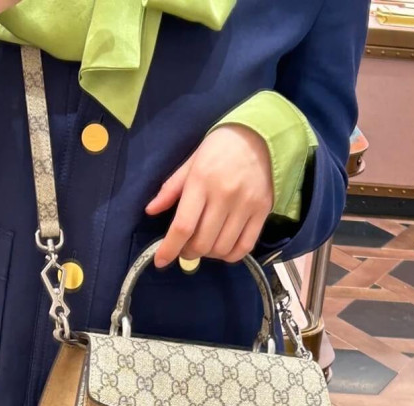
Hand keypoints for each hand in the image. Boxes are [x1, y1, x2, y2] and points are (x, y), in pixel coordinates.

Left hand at [146, 125, 273, 267]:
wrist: (259, 136)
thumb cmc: (219, 149)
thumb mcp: (191, 163)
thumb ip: (170, 189)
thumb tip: (150, 211)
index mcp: (201, 181)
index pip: (183, 226)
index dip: (169, 249)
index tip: (161, 261)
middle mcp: (224, 196)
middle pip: (202, 242)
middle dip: (188, 252)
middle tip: (185, 247)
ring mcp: (246, 205)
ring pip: (222, 248)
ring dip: (208, 254)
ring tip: (204, 245)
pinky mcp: (262, 212)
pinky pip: (245, 246)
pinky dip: (230, 256)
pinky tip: (223, 249)